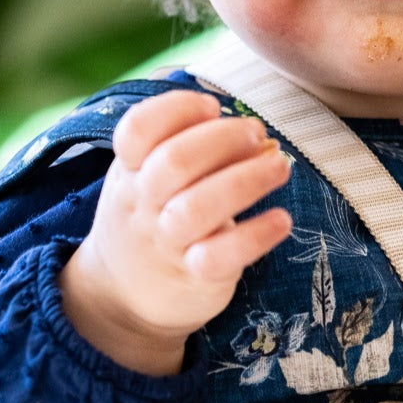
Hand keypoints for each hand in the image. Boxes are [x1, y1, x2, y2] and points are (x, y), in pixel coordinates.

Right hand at [59, 90, 292, 375]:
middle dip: (223, 139)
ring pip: (197, 208)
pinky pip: (220, 257)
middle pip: (174, 162)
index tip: (212, 107)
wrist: (121, 296)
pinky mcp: (193, 276)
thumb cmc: (153, 216)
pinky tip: (282, 220)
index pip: (138, 129)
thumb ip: (196, 148)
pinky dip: (255, 236)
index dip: (177, 108)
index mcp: (132, 168)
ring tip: (280, 167)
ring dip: (246, 181)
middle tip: (257, 134)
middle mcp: (144, 202)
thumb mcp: (152, 176)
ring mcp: (167, 241)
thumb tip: (256, 134)